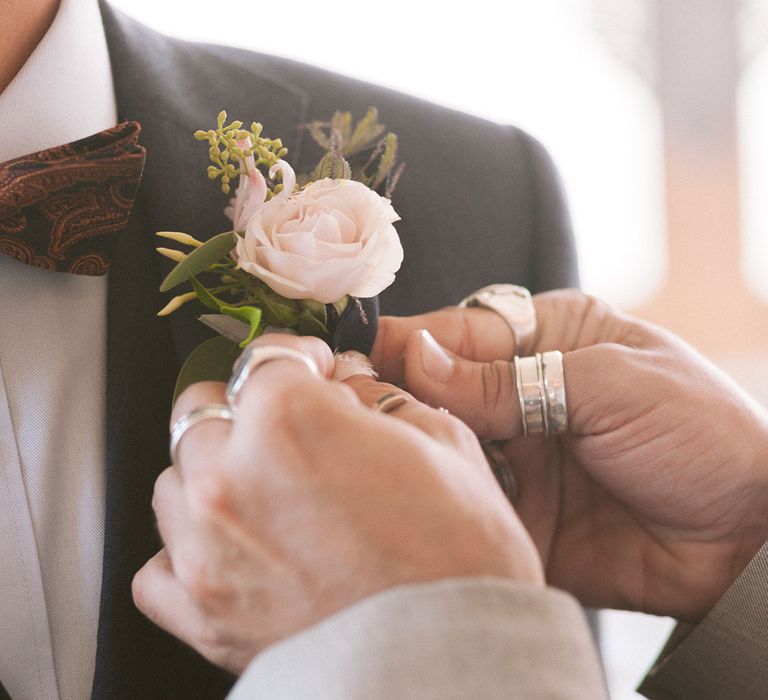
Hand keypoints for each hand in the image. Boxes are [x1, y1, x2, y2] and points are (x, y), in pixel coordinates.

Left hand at [132, 334, 541, 672]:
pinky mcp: (202, 615)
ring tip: (267, 494)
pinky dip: (187, 552)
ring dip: (214, 474)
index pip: (265, 356)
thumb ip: (377, 396)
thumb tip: (346, 381)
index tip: (311, 370)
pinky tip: (232, 550)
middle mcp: (230, 478)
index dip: (298, 358)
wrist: (458, 660)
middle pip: (204, 409)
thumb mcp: (441, 442)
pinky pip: (158, 568)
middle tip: (290, 430)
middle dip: (249, 409)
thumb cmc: (462, 557)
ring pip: (175, 480)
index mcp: (288, 420)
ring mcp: (206, 550)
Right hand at [372, 289, 767, 620]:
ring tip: (371, 453)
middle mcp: (521, 394)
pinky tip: (406, 497)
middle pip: (435, 388)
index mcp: (547, 340)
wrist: (749, 539)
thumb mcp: (608, 384)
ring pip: (439, 443)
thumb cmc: (700, 434)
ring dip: (409, 448)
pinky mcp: (514, 511)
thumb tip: (418, 356)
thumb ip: (509, 377)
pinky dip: (434, 497)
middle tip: (353, 410)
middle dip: (395, 397)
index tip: (352, 358)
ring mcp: (515, 455)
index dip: (405, 342)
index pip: (457, 332)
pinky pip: (460, 499)